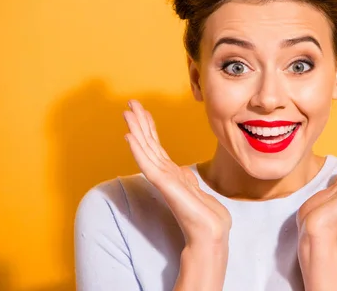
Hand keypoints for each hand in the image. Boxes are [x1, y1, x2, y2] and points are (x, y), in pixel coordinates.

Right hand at [123, 99, 231, 245]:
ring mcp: (163, 179)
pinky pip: (148, 164)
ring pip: (146, 149)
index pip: (156, 145)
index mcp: (171, 173)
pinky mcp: (164, 185)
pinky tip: (130, 136)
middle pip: (148, 143)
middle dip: (139, 122)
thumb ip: (186, 179)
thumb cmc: (204, 215)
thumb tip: (183, 171)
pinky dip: (138, 149)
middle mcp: (164, 174)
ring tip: (126, 113)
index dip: (149, 127)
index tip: (141, 109)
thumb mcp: (196, 189)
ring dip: (136, 130)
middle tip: (129, 103)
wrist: (210, 233)